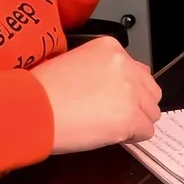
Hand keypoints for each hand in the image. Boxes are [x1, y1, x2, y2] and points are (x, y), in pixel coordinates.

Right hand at [31, 36, 161, 154]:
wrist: (32, 108)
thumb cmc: (42, 90)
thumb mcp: (74, 63)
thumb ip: (101, 70)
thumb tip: (119, 87)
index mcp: (110, 47)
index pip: (138, 71)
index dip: (127, 90)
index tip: (112, 100)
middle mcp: (124, 64)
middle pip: (150, 91)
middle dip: (137, 105)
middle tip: (113, 115)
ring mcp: (130, 91)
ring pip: (152, 112)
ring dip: (136, 121)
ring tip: (110, 126)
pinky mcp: (130, 117)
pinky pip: (146, 131)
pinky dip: (133, 137)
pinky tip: (112, 135)